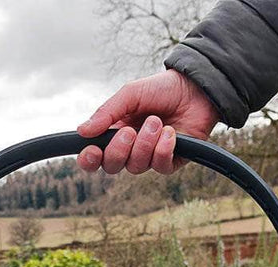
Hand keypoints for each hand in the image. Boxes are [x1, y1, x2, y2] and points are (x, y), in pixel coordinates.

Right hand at [76, 69, 219, 174]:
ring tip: (157, 122)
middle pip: (112, 166)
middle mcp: (130, 149)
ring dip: (145, 144)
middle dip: (119, 150)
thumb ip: (107, 112)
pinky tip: (171, 133)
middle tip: (130, 130)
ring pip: (136, 166)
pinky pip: (159, 166)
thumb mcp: (130, 94)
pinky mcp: (170, 162)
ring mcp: (149, 157)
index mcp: (115, 134)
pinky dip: (163, 149)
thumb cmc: (161, 90)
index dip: (89, 160)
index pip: (95, 156)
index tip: (92, 151)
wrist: (195, 89)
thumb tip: (82, 130)